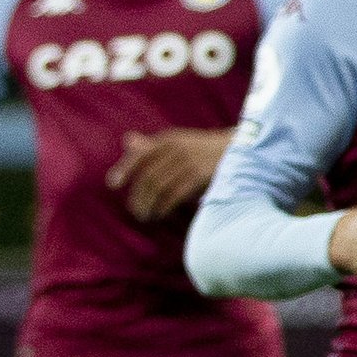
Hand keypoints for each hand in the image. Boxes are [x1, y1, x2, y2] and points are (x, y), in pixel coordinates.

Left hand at [108, 127, 230, 222]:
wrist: (244, 152)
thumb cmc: (207, 150)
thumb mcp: (181, 142)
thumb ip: (153, 144)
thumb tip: (127, 139)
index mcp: (170, 140)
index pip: (140, 155)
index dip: (125, 169)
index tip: (113, 184)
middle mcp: (177, 149)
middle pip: (148, 175)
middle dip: (138, 195)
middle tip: (135, 211)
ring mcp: (189, 162)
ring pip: (159, 187)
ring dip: (149, 204)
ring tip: (145, 216)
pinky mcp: (200, 176)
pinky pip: (174, 194)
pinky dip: (164, 206)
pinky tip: (160, 214)